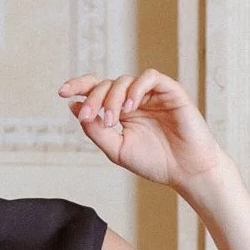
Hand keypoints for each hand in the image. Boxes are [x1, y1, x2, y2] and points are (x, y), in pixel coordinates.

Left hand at [59, 69, 227, 192]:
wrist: (187, 171)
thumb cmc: (156, 162)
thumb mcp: (117, 149)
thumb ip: (96, 131)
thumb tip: (74, 108)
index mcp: (121, 111)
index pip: (97, 90)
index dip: (79, 86)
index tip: (62, 92)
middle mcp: (135, 99)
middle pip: (106, 83)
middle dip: (93, 98)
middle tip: (90, 118)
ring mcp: (152, 94)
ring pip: (124, 80)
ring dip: (112, 97)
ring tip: (113, 120)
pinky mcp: (170, 91)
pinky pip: (150, 78)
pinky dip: (136, 89)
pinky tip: (130, 107)